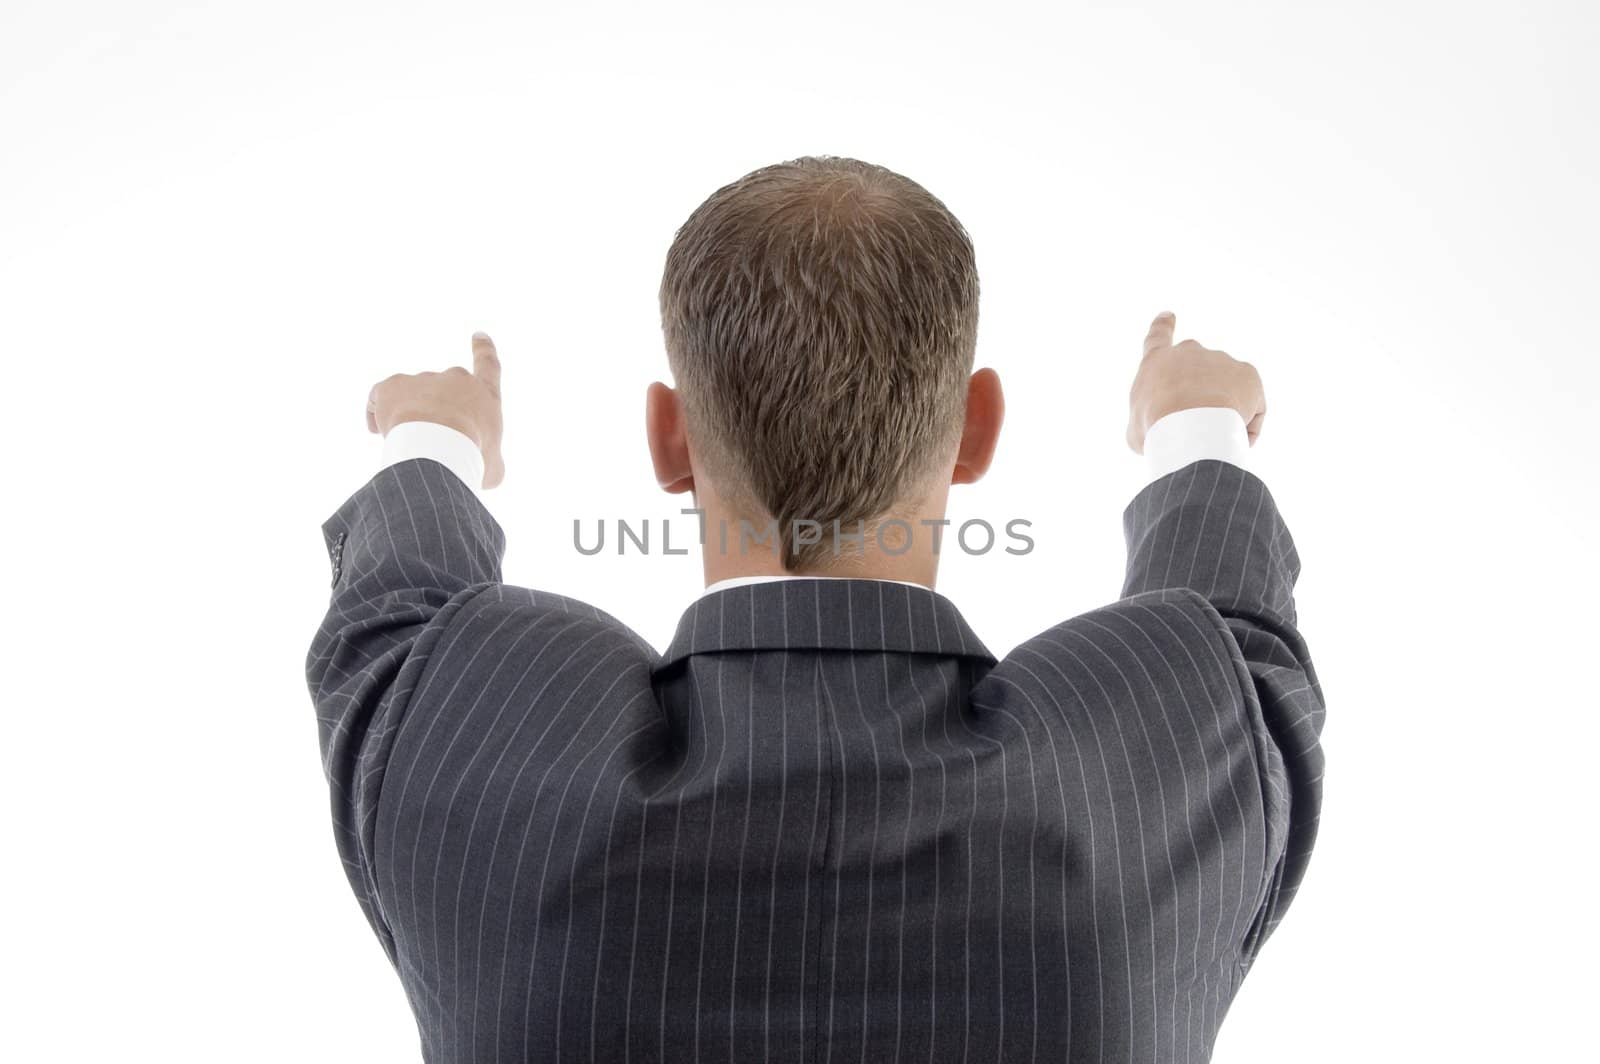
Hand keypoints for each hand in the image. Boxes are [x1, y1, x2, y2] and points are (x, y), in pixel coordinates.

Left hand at [367, 331, 504, 487]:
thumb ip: (488, 459)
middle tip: (435, 441)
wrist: (437, 453)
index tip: (478, 335)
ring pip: (412, 398)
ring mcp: (423, 379)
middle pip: (444, 390)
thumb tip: (481, 464)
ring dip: (410, 417)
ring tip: (408, 445)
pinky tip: (378, 433)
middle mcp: (455, 379)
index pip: (488, 364)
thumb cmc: (472, 461)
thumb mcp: (493, 467)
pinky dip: (378, 414)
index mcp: (484, 395)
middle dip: (439, 412)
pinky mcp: (392, 386)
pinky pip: (380, 398)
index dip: (483, 349)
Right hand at [1125, 311, 1265, 454]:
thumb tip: (1163, 428)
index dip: (1163, 326)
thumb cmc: (1155, 428)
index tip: (1168, 315)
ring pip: (1225, 392)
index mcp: (1156, 361)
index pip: (1158, 336)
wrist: (1189, 425)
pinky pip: (1250, 405)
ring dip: (1222, 412)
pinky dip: (1245, 424)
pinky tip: (1236, 439)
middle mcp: (1190, 352)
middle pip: (1198, 368)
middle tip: (1194, 421)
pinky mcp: (1248, 374)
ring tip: (1215, 436)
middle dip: (1199, 391)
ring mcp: (1221, 359)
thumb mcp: (1137, 428)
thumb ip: (1149, 421)